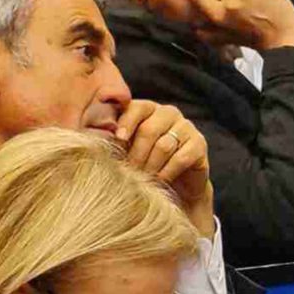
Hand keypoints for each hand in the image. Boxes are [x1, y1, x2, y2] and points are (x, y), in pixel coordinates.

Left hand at [115, 100, 215, 237]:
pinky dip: (167, 172)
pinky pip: (181, 157)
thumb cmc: (143, 165)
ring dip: (150, 166)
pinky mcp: (200, 144)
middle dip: (136, 154)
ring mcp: (186, 127)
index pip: (136, 108)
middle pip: (149, 129)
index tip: (118, 140)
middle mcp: (168, 113)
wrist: (175, 185)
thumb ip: (115, 141)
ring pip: (164, 145)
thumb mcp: (126, 151)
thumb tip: (94, 138)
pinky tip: (160, 181)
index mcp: (147, 110)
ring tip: (142, 179)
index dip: (126, 123)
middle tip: (129, 172)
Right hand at [170, 0, 293, 49]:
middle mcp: (229, 2)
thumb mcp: (231, 39)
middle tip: (248, 15)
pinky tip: (266, 4)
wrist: (282, 36)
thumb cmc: (255, 40)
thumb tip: (195, 32)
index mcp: (220, 16)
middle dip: (233, 0)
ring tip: (259, 10)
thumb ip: (212, 35)